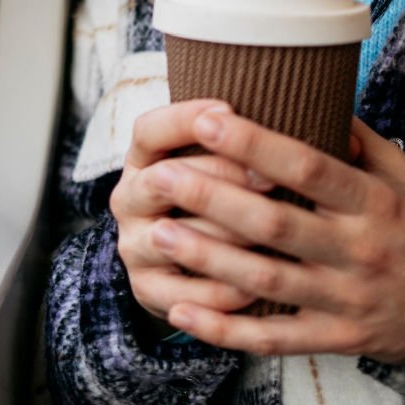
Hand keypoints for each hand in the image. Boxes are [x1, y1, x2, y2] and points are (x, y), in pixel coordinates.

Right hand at [111, 100, 272, 320]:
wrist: (180, 262)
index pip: (149, 130)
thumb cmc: (213, 192)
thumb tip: (274, 108)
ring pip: (179, 239)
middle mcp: (128, 200)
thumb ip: (226, 136)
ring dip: (229, 237)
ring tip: (275, 236)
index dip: (185, 119)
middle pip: (165, 179)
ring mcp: (134, 247)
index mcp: (140, 160)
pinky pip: (187, 295)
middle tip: (270, 178)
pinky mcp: (147, 292)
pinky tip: (260, 286)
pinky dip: (224, 292)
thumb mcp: (207, 157)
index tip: (230, 109)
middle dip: (221, 177)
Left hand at [144, 113, 404, 363]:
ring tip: (160, 233)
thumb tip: (312, 92)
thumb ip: (357, 139)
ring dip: (207, 257)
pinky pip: (273, 337)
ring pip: (265, 279)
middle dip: (212, 198)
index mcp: (372, 202)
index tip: (207, 117)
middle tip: (161, 176)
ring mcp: (344, 299)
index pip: (308, 167)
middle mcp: (356, 250)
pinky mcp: (335, 338)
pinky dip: (226, 328)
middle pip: (274, 223)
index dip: (255, 143)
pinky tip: (183, 310)